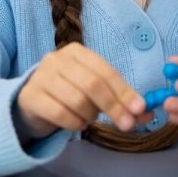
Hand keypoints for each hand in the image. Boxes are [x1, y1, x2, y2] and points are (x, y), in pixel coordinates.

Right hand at [15, 43, 147, 139]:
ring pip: (77, 100)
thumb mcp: (94, 91)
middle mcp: (57, 59)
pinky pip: (60, 114)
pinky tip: (77, 124)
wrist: (32, 102)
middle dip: (113, 106)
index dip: (124, 91)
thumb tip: (146, 112)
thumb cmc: (68, 93)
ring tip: (90, 118)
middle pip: (92, 84)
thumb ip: (119, 99)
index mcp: (76, 52)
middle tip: (126, 124)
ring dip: (90, 115)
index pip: (106, 71)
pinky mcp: (31, 97)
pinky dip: (74, 123)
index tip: (139, 109)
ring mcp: (41, 77)